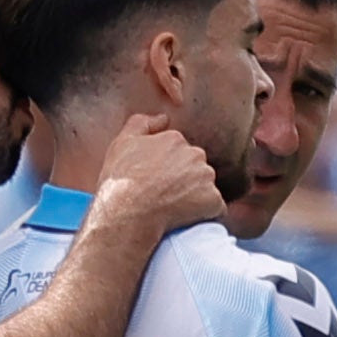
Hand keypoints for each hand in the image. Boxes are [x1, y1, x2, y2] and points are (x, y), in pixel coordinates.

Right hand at [93, 112, 223, 239]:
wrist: (128, 212)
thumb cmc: (121, 180)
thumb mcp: (122, 143)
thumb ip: (142, 123)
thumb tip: (163, 118)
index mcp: (176, 139)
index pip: (180, 152)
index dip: (168, 169)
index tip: (156, 181)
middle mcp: (195, 154)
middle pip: (195, 168)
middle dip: (185, 180)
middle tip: (165, 196)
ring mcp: (206, 177)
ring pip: (206, 186)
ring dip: (196, 196)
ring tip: (174, 208)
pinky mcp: (213, 200)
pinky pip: (215, 208)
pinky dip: (206, 213)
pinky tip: (187, 219)